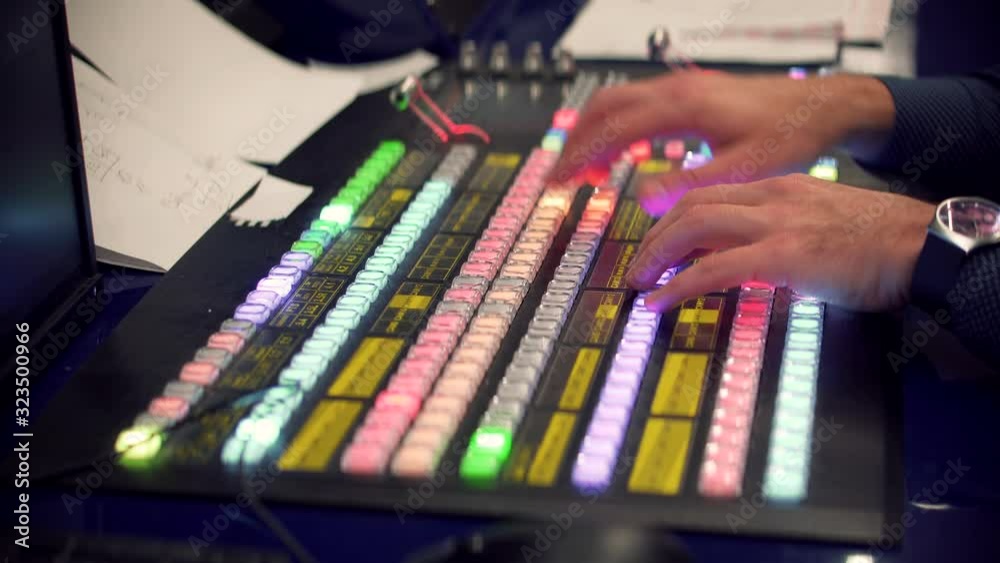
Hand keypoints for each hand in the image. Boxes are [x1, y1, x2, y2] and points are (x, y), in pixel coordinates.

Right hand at [548, 71, 894, 214]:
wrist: (821, 105)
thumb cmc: (789, 134)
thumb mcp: (742, 169)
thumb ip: (689, 184)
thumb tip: (641, 198)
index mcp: (682, 106)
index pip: (611, 127)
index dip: (580, 155)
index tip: (558, 182)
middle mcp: (675, 89)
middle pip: (603, 107)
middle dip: (575, 143)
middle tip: (559, 179)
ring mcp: (680, 86)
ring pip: (616, 102)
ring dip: (594, 135)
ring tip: (587, 173)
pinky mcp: (688, 92)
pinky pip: (636, 104)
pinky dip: (616, 128)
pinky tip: (622, 154)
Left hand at [625, 174, 935, 311]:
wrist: (924, 244)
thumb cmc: (882, 241)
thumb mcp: (821, 224)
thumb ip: (782, 232)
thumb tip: (748, 260)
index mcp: (780, 187)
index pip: (711, 193)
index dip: (673, 217)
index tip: (656, 240)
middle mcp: (772, 197)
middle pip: (692, 204)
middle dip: (654, 235)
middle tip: (637, 265)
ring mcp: (777, 223)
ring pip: (694, 226)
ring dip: (656, 255)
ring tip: (639, 283)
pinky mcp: (784, 255)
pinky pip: (715, 267)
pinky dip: (679, 285)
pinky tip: (661, 301)